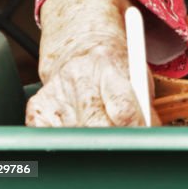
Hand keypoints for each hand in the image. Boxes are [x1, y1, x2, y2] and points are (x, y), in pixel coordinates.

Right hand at [26, 0, 158, 127]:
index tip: (143, 137)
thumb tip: (149, 133)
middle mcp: (77, 78)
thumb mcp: (135, 72)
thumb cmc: (112, 63)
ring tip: (101, 126)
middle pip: (97, 127)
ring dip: (92, 140)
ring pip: (77, 137)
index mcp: (107, 64)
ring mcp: (54, 94)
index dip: (136, 128)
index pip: (123, 108)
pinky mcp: (37, 109)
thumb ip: (144, 102)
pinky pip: (55, 140)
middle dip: (114, 139)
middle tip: (124, 141)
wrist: (77, 47)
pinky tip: (78, 124)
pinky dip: (70, 139)